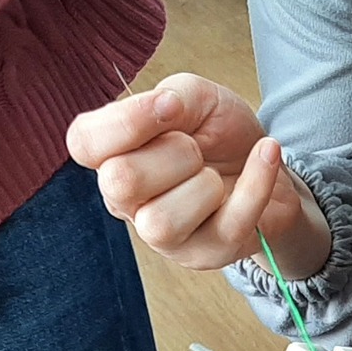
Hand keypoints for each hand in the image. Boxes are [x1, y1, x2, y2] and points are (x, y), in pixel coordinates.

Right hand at [65, 73, 331, 276]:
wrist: (267, 163)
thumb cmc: (218, 133)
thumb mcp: (195, 97)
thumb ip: (174, 95)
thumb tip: (165, 107)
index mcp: (111, 155)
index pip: (84, 143)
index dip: (127, 121)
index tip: (171, 106)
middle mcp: (125, 201)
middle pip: (121, 183)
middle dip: (174, 152)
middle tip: (195, 148)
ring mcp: (161, 237)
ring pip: (161, 222)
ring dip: (204, 183)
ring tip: (215, 173)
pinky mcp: (204, 255)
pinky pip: (227, 225)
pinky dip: (256, 181)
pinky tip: (267, 154)